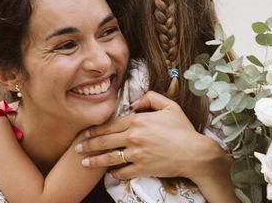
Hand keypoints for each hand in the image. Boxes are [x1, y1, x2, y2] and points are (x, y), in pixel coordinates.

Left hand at [75, 91, 215, 180]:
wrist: (195, 153)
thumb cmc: (183, 128)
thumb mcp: (169, 106)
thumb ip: (150, 98)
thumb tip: (135, 103)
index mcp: (138, 120)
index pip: (110, 125)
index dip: (95, 130)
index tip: (84, 133)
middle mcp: (134, 137)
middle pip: (105, 141)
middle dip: (88, 145)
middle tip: (76, 149)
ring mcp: (137, 154)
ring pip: (110, 158)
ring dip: (95, 161)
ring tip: (84, 163)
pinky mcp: (142, 168)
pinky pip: (123, 172)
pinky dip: (114, 173)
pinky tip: (108, 173)